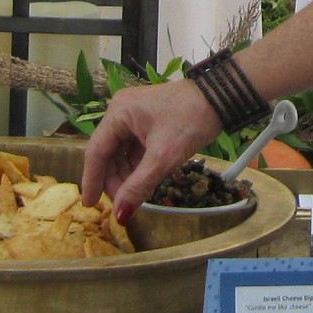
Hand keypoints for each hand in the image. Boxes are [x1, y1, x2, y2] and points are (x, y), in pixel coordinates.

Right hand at [80, 79, 221, 221]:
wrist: (222, 97)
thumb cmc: (192, 119)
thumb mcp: (164, 156)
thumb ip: (139, 186)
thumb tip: (120, 214)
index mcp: (118, 113)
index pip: (96, 152)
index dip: (92, 180)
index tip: (89, 204)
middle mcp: (121, 111)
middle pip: (108, 153)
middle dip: (115, 179)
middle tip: (124, 202)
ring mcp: (135, 115)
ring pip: (122, 152)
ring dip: (128, 174)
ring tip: (137, 193)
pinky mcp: (148, 120)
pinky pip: (135, 147)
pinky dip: (139, 165)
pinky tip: (146, 180)